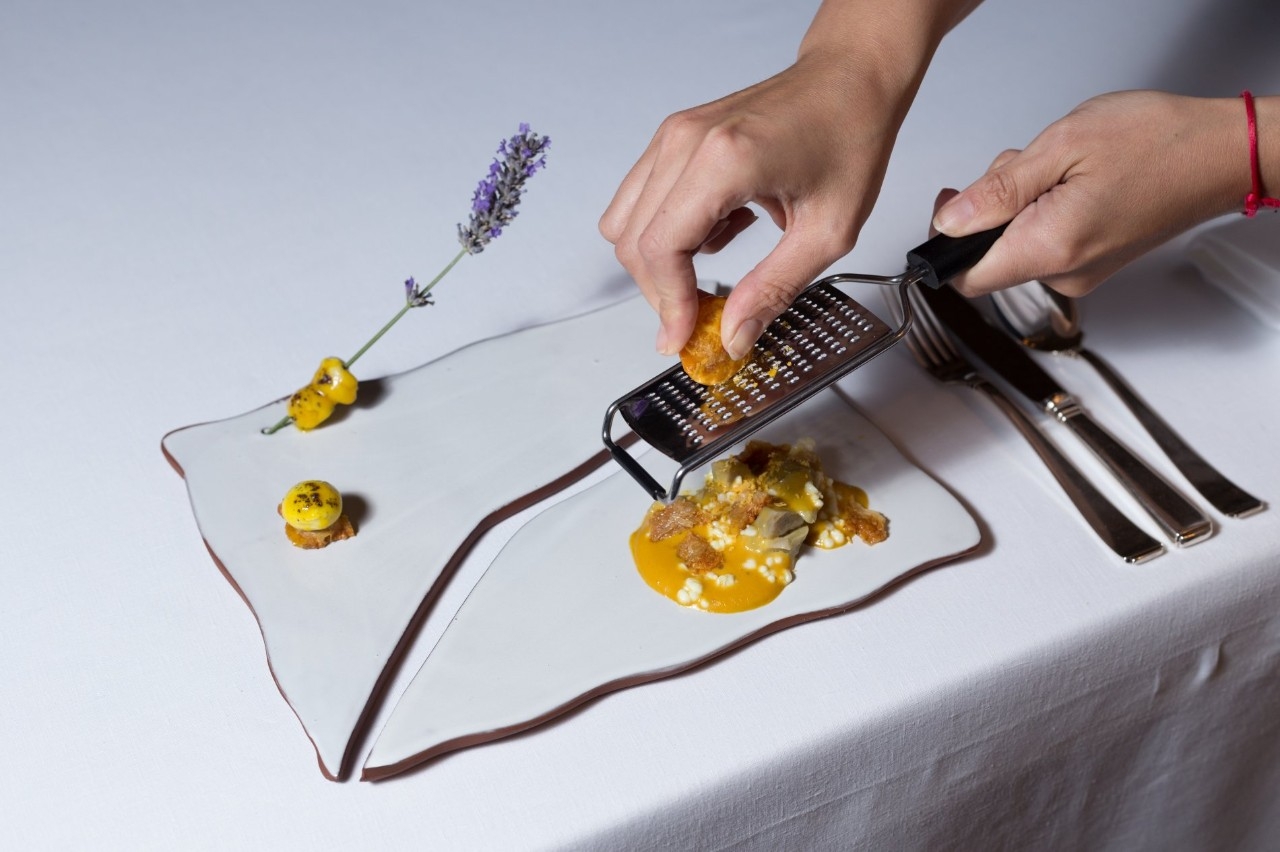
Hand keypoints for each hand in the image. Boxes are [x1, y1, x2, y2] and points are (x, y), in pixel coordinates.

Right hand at [600, 54, 907, 358]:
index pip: (661, 249)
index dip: (667, 303)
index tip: (682, 337)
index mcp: (724, 160)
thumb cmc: (849, 137)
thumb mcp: (827, 232)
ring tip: (712, 268)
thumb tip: (734, 336)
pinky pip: (642, 199)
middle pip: (632, 241)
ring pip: (625, 222)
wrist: (851, 79)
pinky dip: (667, 231)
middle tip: (697, 319)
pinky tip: (717, 231)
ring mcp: (675, 135)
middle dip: (660, 291)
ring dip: (659, 263)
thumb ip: (774, 290)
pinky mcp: (675, 136)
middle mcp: (686, 141)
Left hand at [932, 91, 1250, 296]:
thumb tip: (949, 221)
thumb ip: (997, 191)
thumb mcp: (1061, 147)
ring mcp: (1081, 272)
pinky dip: (1042, 211)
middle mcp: (1065, 272)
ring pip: (1016, 245)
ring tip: (1056, 168)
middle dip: (988, 210)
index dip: (944, 247)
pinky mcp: (1094, 262)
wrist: (1222, 152)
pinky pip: (1044, 242)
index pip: (966, 278)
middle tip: (1017, 167)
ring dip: (1018, 205)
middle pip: (989, 258)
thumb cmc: (1158, 142)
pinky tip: (1070, 181)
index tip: (948, 211)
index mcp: (1050, 248)